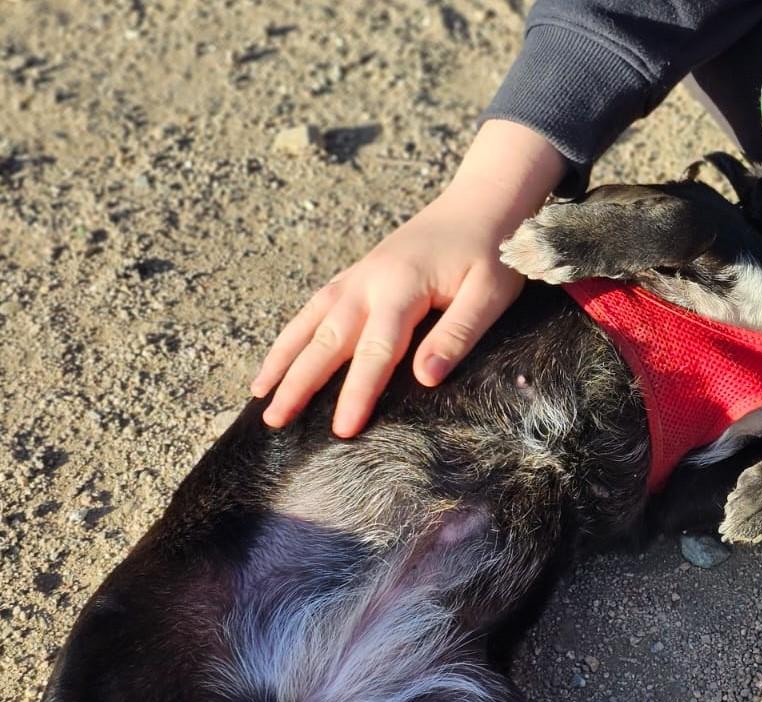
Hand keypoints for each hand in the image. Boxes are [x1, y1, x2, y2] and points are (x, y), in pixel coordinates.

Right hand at [251, 120, 565, 436]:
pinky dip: (292, 334)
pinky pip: (314, 307)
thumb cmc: (492, 252)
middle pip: (326, 338)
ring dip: (282, 358)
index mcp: (402, 286)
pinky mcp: (358, 274)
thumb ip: (457, 334)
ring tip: (259, 396)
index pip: (375, 350)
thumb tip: (425, 379)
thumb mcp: (490, 295)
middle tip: (274, 422)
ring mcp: (358, 275)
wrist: (482, 201)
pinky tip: (280, 357)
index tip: (341, 431)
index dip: (357, 392)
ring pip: (309, 321)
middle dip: (298, 382)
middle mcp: (369, 281)